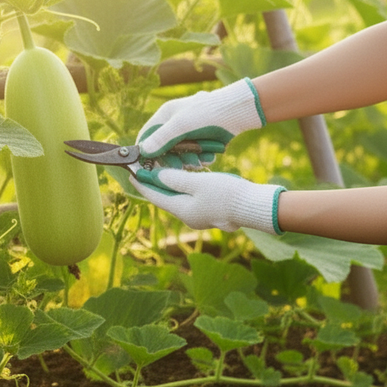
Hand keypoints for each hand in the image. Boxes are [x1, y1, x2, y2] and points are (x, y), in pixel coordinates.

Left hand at [130, 167, 285, 234]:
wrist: (256, 206)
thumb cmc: (227, 194)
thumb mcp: (198, 183)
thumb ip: (175, 179)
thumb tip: (155, 176)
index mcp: (182, 211)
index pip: (155, 196)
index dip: (142, 183)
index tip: (131, 173)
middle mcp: (188, 216)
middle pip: (165, 198)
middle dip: (154, 184)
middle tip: (144, 170)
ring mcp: (201, 216)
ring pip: (178, 198)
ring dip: (169, 185)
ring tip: (161, 171)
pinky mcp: (211, 211)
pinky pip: (190, 198)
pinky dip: (183, 188)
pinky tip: (184, 179)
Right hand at [137, 78, 265, 162]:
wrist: (239, 110)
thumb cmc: (207, 113)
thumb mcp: (181, 125)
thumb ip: (161, 139)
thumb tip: (142, 151)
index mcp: (166, 115)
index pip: (147, 136)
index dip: (146, 151)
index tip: (149, 166)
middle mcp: (176, 125)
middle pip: (164, 150)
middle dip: (173, 160)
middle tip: (180, 167)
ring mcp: (190, 133)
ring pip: (181, 155)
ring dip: (189, 161)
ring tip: (199, 160)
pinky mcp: (203, 141)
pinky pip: (196, 155)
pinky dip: (202, 158)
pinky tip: (209, 156)